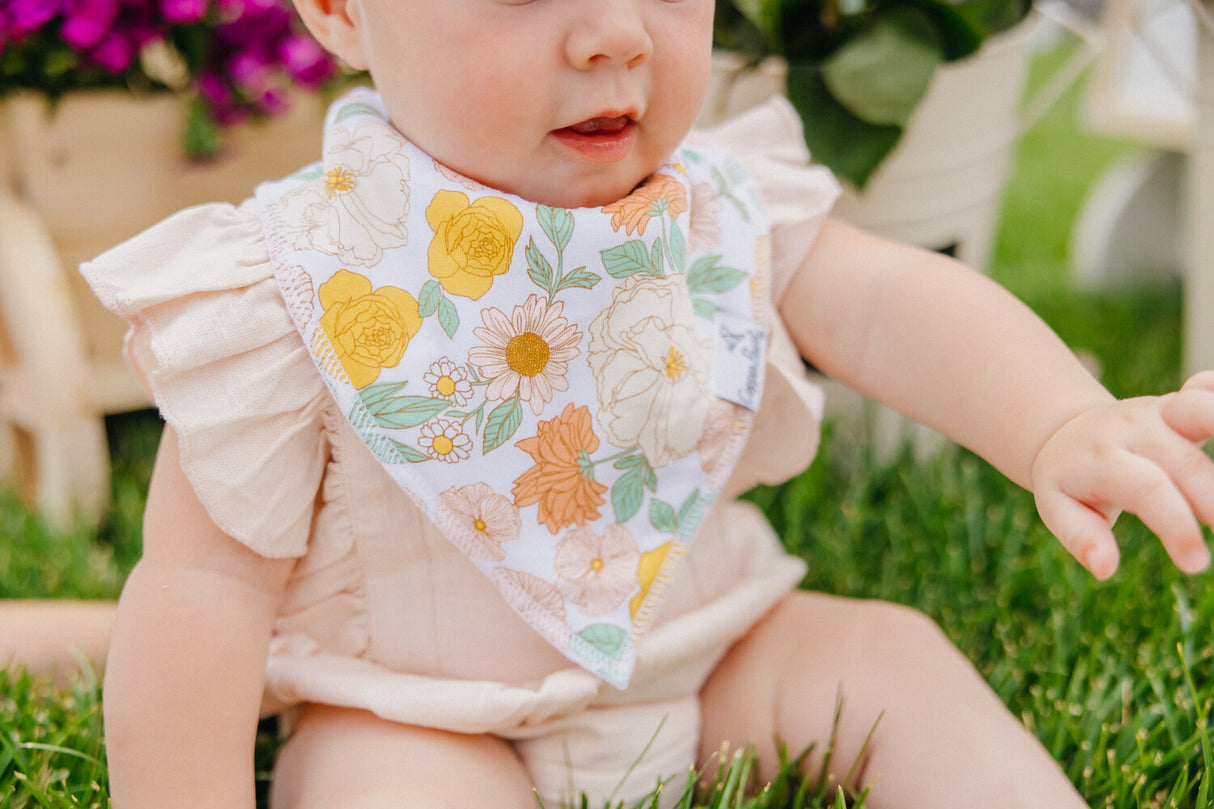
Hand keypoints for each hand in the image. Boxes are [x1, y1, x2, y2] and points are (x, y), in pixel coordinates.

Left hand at [1030, 371, 1213, 579]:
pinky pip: (1204, 388)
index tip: (1196, 564)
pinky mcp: (1179, 403)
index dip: (1177, 526)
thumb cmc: (1068, 481)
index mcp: (1102, 460)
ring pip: (1201, 412)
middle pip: (1186, 464)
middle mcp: (1133, 431)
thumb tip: (1105, 569)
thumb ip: (1081, 537)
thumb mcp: (1058, 509)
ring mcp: (1159, 413)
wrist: (1065, 431)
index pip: (1147, 491)